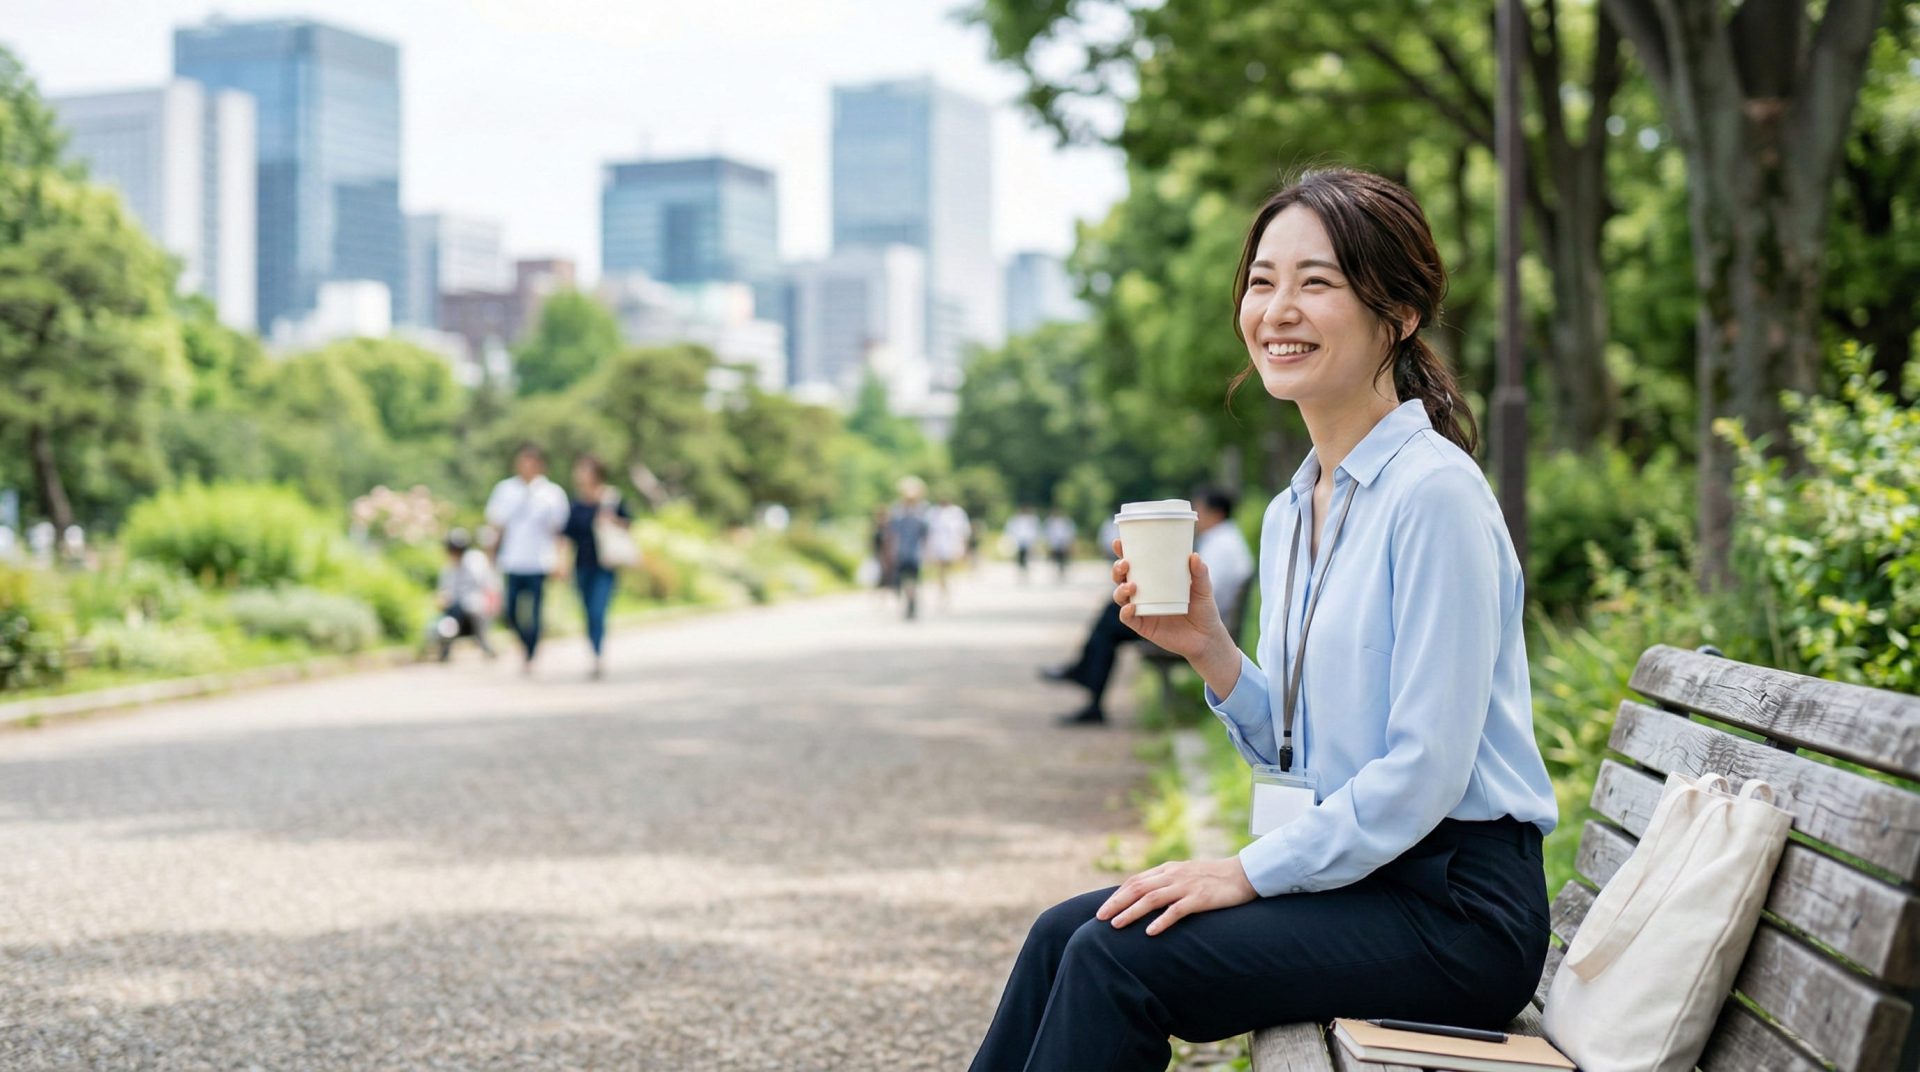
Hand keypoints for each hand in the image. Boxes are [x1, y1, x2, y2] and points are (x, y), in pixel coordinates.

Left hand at [1097, 857, 1257, 935]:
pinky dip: (1162, 920)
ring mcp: (1186, 886)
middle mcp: (1173, 875)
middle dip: (1116, 903)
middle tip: (1100, 918)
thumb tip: (1146, 896)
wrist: (1244, 874)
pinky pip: (1177, 909)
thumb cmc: (1214, 877)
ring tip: (1116, 925)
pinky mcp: (1201, 898)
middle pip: (1138, 888)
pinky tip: (1150, 932)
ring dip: (1132, 912)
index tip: (1104, 910)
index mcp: (1168, 869)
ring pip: (1152, 898)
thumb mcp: (1186, 874)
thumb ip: (1167, 882)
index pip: (1136, 880)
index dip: (1118, 895)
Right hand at [1111, 542, 1230, 660]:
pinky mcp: (1142, 625)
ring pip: (1120, 596)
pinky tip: (1131, 607)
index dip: (1123, 552)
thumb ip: (1200, 573)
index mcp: (1154, 579)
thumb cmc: (1203, 609)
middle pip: (1121, 577)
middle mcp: (1144, 593)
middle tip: (1126, 563)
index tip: (1119, 542)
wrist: (1206, 638)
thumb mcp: (1204, 589)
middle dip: (1117, 569)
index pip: (1135, 563)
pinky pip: (1127, 618)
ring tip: (1132, 585)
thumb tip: (1194, 556)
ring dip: (1120, 588)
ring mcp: (1141, 609)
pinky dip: (1125, 612)